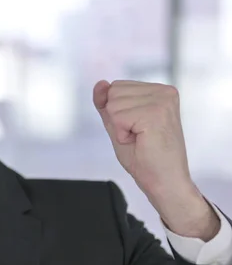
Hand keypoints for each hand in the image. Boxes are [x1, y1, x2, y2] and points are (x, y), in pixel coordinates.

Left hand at [93, 80, 217, 239]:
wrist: (164, 182)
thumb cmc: (144, 157)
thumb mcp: (118, 125)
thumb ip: (107, 103)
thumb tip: (100, 83)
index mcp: (159, 91)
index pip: (115, 87)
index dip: (116, 113)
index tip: (136, 129)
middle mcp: (164, 91)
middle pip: (113, 93)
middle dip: (116, 119)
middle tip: (138, 136)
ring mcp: (162, 100)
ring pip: (113, 105)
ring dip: (120, 127)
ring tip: (140, 139)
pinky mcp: (156, 113)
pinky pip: (117, 117)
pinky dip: (121, 134)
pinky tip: (141, 141)